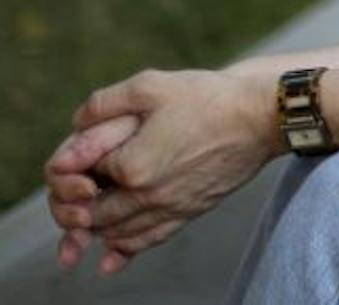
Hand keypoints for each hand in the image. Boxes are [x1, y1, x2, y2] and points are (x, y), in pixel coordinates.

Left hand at [48, 69, 279, 273]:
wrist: (262, 118)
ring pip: (117, 233)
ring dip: (98, 227)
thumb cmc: (209, 98)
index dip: (78, 160)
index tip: (88, 145)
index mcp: (131, 165)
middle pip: (93, 212)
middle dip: (80, 201)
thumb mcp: (151, 85)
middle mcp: (148, 196)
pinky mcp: (190, 213)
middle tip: (83, 182)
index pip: (82, 175)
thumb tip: (76, 123)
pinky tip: (112, 253)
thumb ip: (104, 103)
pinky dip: (125, 249)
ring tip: (94, 211)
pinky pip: (148, 241)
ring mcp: (170, 208)